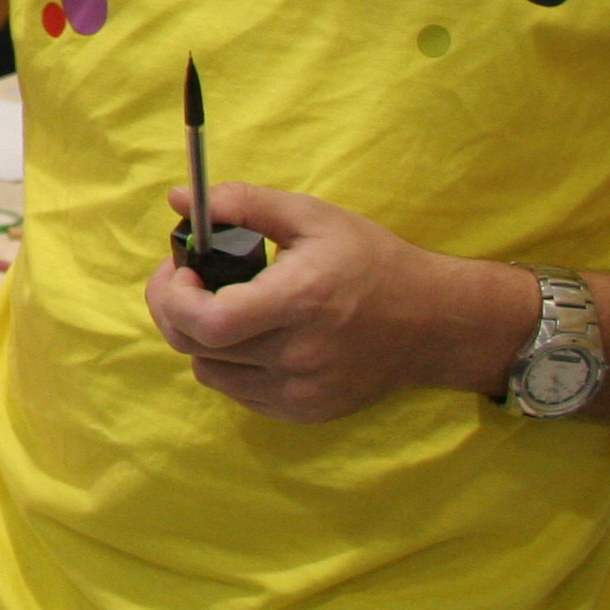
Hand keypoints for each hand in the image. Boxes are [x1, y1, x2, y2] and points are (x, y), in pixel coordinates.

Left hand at [144, 182, 534, 423]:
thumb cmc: (373, 262)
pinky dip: (229, 363)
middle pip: (197, 347)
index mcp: (300, 302)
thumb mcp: (312, 217)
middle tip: (186, 280)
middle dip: (173, 309)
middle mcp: (298, 355)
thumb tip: (178, 198)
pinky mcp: (305, 411)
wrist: (435, 322)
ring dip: (201, 337)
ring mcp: (301, 391)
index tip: (182, 268)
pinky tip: (252, 335)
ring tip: (224, 305)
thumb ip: (241, 203)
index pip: (208, 321)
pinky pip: (238, 392)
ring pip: (209, 372)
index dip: (174, 296)